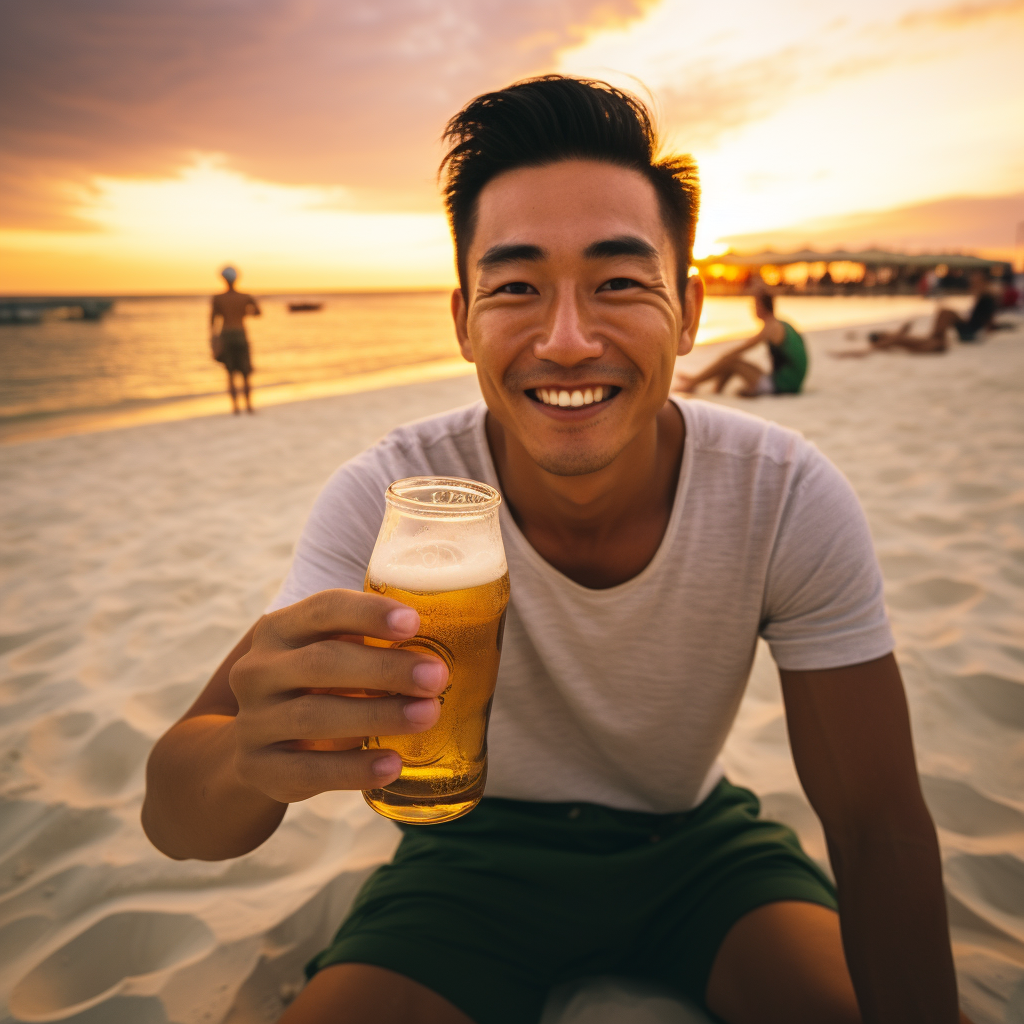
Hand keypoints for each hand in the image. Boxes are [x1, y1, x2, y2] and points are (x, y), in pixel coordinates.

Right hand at [229, 589, 447, 803]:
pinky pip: (308, 771)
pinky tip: (393, 764)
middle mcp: (258, 671)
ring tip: (427, 715)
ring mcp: (253, 722)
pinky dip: (353, 770)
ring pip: (314, 716)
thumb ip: (370, 642)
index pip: (323, 609)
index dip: (369, 613)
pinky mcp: (260, 769)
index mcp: (280, 629)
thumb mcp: (328, 652)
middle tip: (436, 677)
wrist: (257, 743)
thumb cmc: (316, 685)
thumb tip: (457, 633)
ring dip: (377, 715)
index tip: (414, 622)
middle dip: (385, 669)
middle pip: (322, 663)